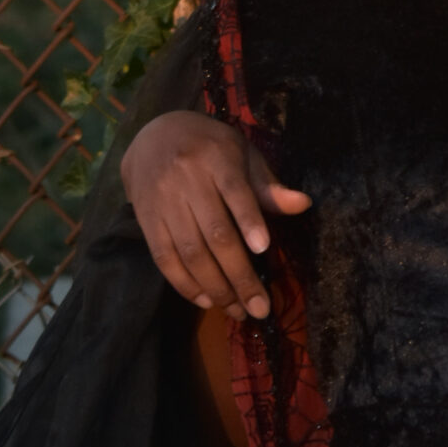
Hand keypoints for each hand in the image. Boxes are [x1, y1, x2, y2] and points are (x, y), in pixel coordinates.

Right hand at [121, 110, 310, 321]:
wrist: (152, 135)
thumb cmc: (209, 147)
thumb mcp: (241, 154)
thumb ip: (267, 185)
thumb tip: (303, 205)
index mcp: (217, 157)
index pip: (235, 191)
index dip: (249, 220)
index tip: (264, 248)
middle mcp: (186, 179)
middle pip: (215, 232)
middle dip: (239, 275)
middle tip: (259, 307)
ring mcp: (162, 201)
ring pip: (190, 252)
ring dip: (215, 288)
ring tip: (238, 311)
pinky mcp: (145, 220)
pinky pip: (164, 258)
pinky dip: (185, 284)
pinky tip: (206, 301)